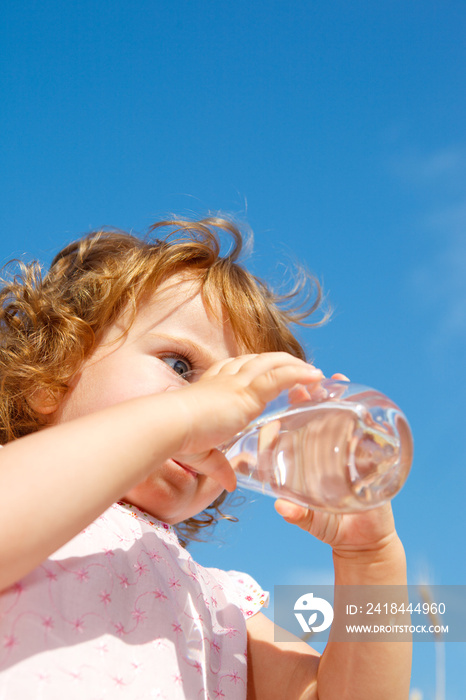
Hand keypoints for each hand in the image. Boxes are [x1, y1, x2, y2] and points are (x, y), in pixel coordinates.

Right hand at [170, 352, 323, 491]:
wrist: (172, 426)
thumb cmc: (180, 439)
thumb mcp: (203, 455)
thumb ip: (219, 467)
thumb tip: (230, 484)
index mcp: (214, 386)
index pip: (239, 369)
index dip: (256, 369)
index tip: (270, 375)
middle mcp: (227, 378)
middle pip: (259, 360)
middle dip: (281, 362)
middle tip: (300, 372)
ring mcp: (238, 382)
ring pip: (273, 363)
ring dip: (295, 365)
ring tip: (313, 373)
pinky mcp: (248, 391)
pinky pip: (280, 376)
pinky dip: (299, 373)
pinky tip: (314, 376)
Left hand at [275, 371, 399, 558]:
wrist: (363, 542)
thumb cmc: (331, 527)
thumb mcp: (312, 521)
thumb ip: (298, 514)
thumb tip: (282, 507)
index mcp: (307, 460)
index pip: (295, 429)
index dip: (289, 412)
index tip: (289, 395)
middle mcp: (325, 451)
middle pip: (317, 417)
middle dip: (314, 398)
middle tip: (311, 384)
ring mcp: (348, 452)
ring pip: (342, 420)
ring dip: (339, 399)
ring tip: (337, 383)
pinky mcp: (371, 460)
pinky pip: (369, 434)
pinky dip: (368, 418)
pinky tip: (366, 406)